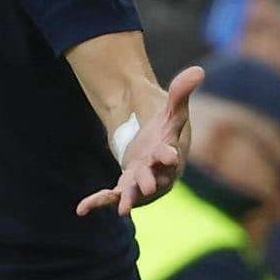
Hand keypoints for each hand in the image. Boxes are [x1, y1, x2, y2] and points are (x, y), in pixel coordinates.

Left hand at [78, 65, 204, 216]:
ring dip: (128, 199)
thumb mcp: (171, 111)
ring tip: (123, 210)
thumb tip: (198, 70)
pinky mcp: (123, 187)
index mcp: (169, 154)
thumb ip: (181, 92)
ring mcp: (139, 182)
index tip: (168, 156)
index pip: (169, 154)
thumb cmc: (166, 132)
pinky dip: (96, 202)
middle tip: (146, 187)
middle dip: (150, 181)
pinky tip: (81, 209)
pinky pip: (109, 196)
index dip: (168, 155)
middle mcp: (156, 173)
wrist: (156, 149)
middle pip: (153, 178)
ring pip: (133, 192)